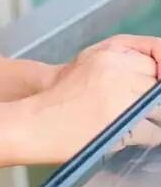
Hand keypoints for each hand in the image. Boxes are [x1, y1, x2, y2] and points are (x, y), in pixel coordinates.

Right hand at [21, 35, 160, 163]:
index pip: (157, 51)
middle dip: (152, 95)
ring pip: (159, 106)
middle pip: (157, 81)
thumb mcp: (89, 60)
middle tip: (138, 105)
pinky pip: (154, 131)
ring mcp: (121, 94)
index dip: (159, 67)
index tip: (157, 79)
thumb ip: (123, 58)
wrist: (39, 120)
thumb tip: (155, 68)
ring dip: (152, 116)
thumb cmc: (61, 94)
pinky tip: (130, 134)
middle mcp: (117, 67)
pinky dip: (147, 136)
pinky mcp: (124, 121)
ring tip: (133, 120)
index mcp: (110, 50)